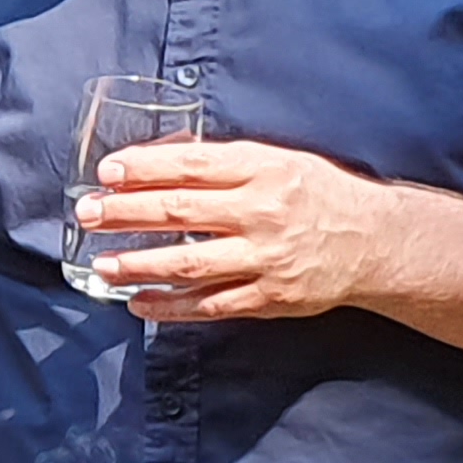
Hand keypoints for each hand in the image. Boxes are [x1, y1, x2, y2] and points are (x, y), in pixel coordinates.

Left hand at [72, 137, 396, 324]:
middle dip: (127, 213)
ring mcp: (265, 258)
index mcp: (262, 170)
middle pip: (180, 212)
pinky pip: (212, 305)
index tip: (107, 172)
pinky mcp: (270, 297)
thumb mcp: (276, 160)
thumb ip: (223, 162)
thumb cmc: (316, 193)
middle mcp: (261, 213)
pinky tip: (140, 304)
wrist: (374, 241)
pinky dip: (172, 306)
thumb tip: (160, 156)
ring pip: (189, 263)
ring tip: (101, 264)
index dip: (144, 168)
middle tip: (88, 214)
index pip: (191, 166)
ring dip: (139, 265)